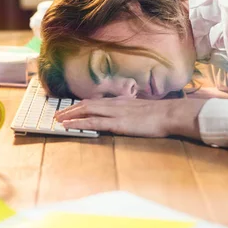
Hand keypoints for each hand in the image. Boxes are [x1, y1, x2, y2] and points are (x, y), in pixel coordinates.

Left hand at [55, 98, 207, 138]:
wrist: (169, 114)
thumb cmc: (161, 114)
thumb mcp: (144, 109)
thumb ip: (132, 111)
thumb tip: (128, 116)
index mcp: (121, 101)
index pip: (96, 101)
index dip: (81, 105)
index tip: (71, 109)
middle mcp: (115, 104)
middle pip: (87, 104)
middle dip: (70, 109)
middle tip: (57, 114)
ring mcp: (115, 113)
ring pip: (86, 111)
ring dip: (70, 115)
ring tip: (57, 120)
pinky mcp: (116, 123)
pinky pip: (93, 122)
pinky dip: (78, 123)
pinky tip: (69, 126)